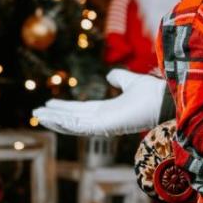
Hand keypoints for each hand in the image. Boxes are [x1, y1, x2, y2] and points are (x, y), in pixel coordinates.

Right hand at [32, 69, 165, 136]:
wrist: (166, 99)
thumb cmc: (154, 93)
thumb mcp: (130, 81)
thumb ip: (120, 78)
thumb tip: (110, 76)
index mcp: (109, 110)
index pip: (81, 111)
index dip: (65, 108)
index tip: (49, 104)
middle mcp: (105, 120)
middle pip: (74, 119)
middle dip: (55, 116)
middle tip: (37, 113)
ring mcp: (105, 125)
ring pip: (74, 125)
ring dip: (55, 121)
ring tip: (37, 115)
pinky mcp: (107, 127)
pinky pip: (81, 127)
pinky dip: (64, 123)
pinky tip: (50, 118)